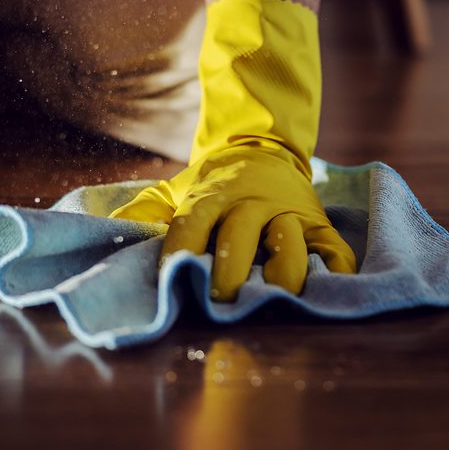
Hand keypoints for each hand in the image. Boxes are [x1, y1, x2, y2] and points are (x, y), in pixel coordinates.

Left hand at [110, 0, 355, 300]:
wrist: (265, 147)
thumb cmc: (215, 183)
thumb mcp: (177, 188)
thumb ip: (147, 210)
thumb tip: (114, 228)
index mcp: (212, 196)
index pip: (192, 223)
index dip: (180, 250)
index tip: (171, 277)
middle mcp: (252, 203)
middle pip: (241, 236)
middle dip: (229, 272)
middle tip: (219, 303)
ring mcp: (289, 213)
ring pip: (291, 245)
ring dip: (281, 274)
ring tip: (271, 300)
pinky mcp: (319, 223)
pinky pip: (334, 250)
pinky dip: (334, 273)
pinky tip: (323, 293)